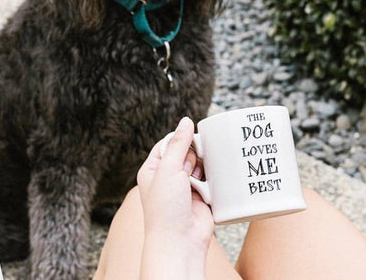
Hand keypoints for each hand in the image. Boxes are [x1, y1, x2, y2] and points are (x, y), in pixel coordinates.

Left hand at [137, 117, 213, 279]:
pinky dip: (212, 181)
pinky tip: (210, 185)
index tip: (190, 139)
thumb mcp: (168, 169)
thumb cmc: (165, 210)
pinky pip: (211, 179)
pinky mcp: (202, 197)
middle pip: (187, 151)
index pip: (168, 142)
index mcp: (153, 169)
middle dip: (193, 157)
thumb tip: (186, 121)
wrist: (180, 243)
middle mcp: (169, 177)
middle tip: (190, 170)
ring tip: (197, 181)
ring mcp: (186, 187)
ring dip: (202, 170)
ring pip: (200, 164)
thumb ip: (178, 143)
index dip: (180, 139)